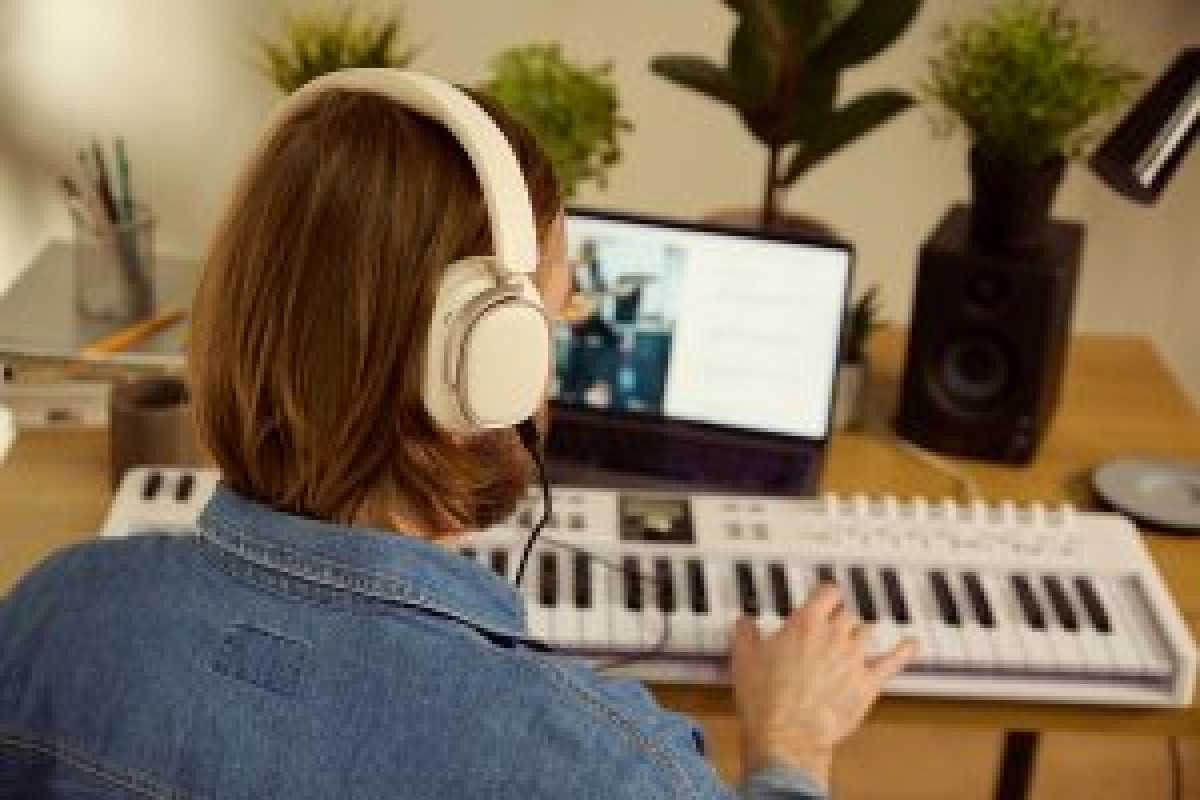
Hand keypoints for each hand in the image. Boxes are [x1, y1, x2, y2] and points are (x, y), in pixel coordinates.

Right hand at [731, 584, 916, 786]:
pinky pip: (894, 661)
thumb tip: (743, 622)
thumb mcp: (744, 658)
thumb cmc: (766, 699)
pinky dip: (904, 650)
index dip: (827, 593)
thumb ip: (745, 633)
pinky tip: (910, 644)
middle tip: (832, 626)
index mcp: (805, 623)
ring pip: (867, 633)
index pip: (827, 593)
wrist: (787, 734)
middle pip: (848, 614)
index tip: (826, 594)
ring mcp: (855, 658)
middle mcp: (834, 635)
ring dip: (862, 635)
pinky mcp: (868, 683)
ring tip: (857, 639)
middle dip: (840, 619)